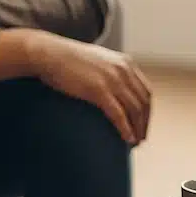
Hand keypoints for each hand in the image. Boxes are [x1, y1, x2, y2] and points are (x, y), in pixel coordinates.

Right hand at [28, 31, 151, 143]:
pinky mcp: (99, 90)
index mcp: (125, 62)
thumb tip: (109, 88)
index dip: (147, 111)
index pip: (145, 90)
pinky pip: (119, 114)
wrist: (48, 54)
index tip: (142, 124)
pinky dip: (126, 129)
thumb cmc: (66, 59)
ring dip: (137, 129)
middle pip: (144, 102)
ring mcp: (112, 79)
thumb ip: (108, 71)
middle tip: (140, 138)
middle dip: (144, 123)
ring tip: (134, 142)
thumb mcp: (96, 61)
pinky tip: (127, 139)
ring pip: (135, 110)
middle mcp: (123, 70)